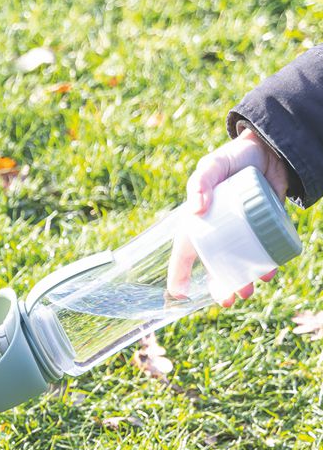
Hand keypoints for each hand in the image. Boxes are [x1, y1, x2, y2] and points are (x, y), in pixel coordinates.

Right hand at [168, 127, 288, 306]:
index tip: (178, 294)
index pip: (184, 250)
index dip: (178, 272)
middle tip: (227, 300)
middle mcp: (218, 229)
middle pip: (215, 263)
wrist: (270, 149)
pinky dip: (265, 263)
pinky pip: (262, 251)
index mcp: (199, 220)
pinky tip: (269, 271)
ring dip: (242, 279)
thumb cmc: (233, 157)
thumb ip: (200, 181)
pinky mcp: (263, 227)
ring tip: (248, 291)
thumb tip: (196, 209)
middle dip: (219, 285)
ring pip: (239, 262)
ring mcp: (241, 230)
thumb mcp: (212, 166)